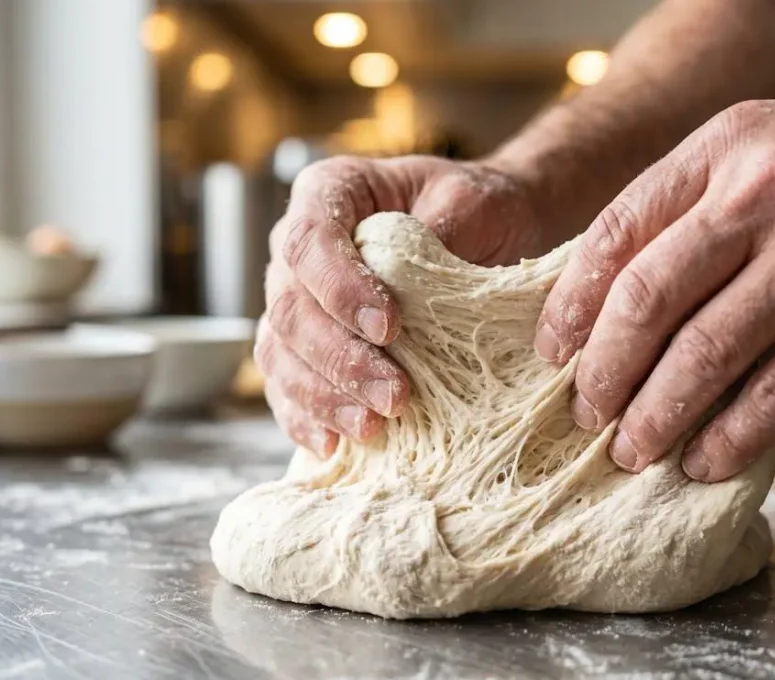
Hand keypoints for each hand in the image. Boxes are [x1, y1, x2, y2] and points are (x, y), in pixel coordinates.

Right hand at [260, 155, 544, 455]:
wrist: (493, 233)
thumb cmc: (481, 208)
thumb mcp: (474, 202)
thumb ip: (443, 228)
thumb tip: (410, 280)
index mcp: (328, 192)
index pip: (309, 240)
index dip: (339, 288)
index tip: (389, 327)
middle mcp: (297, 247)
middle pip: (289, 307)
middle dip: (339, 358)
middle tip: (394, 396)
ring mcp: (296, 299)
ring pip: (281, 353)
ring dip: (323, 396)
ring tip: (371, 427)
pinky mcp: (306, 347)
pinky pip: (286, 385)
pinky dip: (306, 417)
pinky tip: (334, 444)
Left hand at [537, 71, 774, 481]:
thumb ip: (704, 201)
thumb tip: (624, 289)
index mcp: (730, 146)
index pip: (616, 230)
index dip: (571, 303)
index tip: (554, 349)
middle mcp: (767, 193)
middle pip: (646, 297)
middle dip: (603, 370)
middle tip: (586, 412)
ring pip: (705, 352)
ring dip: (655, 415)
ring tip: (632, 449)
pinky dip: (732, 437)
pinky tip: (705, 460)